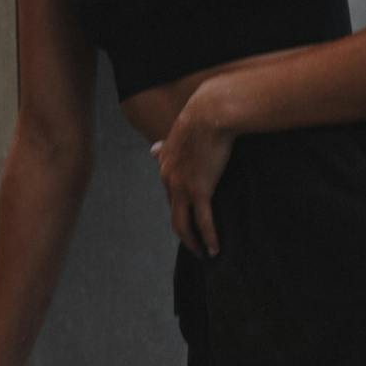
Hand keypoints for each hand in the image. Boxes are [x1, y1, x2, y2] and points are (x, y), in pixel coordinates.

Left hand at [148, 89, 235, 257]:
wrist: (211, 112)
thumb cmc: (202, 116)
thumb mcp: (178, 132)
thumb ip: (165, 146)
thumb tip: (151, 150)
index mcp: (164, 164)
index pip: (169, 193)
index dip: (179, 207)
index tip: (189, 218)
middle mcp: (168, 178)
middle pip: (174, 212)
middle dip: (184, 229)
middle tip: (195, 242)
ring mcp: (182, 187)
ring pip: (182, 224)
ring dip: (192, 241)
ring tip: (201, 253)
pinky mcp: (199, 191)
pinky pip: (203, 222)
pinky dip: (208, 238)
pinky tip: (214, 249)